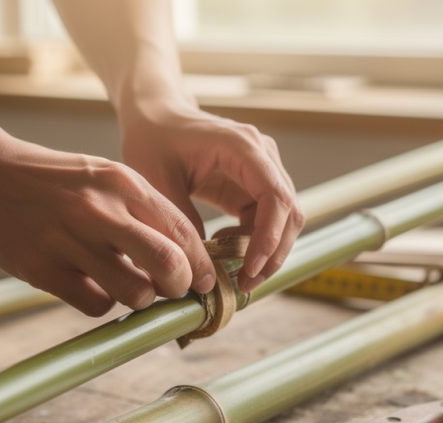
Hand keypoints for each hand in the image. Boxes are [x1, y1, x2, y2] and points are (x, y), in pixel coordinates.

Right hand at [0, 136, 216, 315]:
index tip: (204, 282)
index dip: (201, 266)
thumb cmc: (55, 181)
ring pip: (135, 293)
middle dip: (181, 287)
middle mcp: (101, 210)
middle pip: (169, 265)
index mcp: (123, 183)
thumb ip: (144, 212)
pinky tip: (90, 285)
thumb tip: (186, 259)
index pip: (183, 233)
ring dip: (140, 299)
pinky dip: (102, 302)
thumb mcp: (105, 178)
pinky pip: (96, 305)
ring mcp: (70, 240)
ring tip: (128, 286)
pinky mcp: (43, 269)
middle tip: (174, 292)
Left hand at [119, 102, 302, 291]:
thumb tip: (202, 266)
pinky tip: (223, 247)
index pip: (275, 196)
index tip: (250, 269)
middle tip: (245, 285)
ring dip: (267, 252)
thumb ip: (180, 221)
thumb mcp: (156, 181)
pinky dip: (254, 242)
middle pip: (289, 212)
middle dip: (272, 253)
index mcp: (242, 147)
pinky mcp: (255, 184)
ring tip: (235, 274)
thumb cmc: (153, 141)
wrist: (156, 117)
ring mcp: (263, 169)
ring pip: (284, 220)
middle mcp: (262, 155)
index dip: (269, 237)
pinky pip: (267, 220)